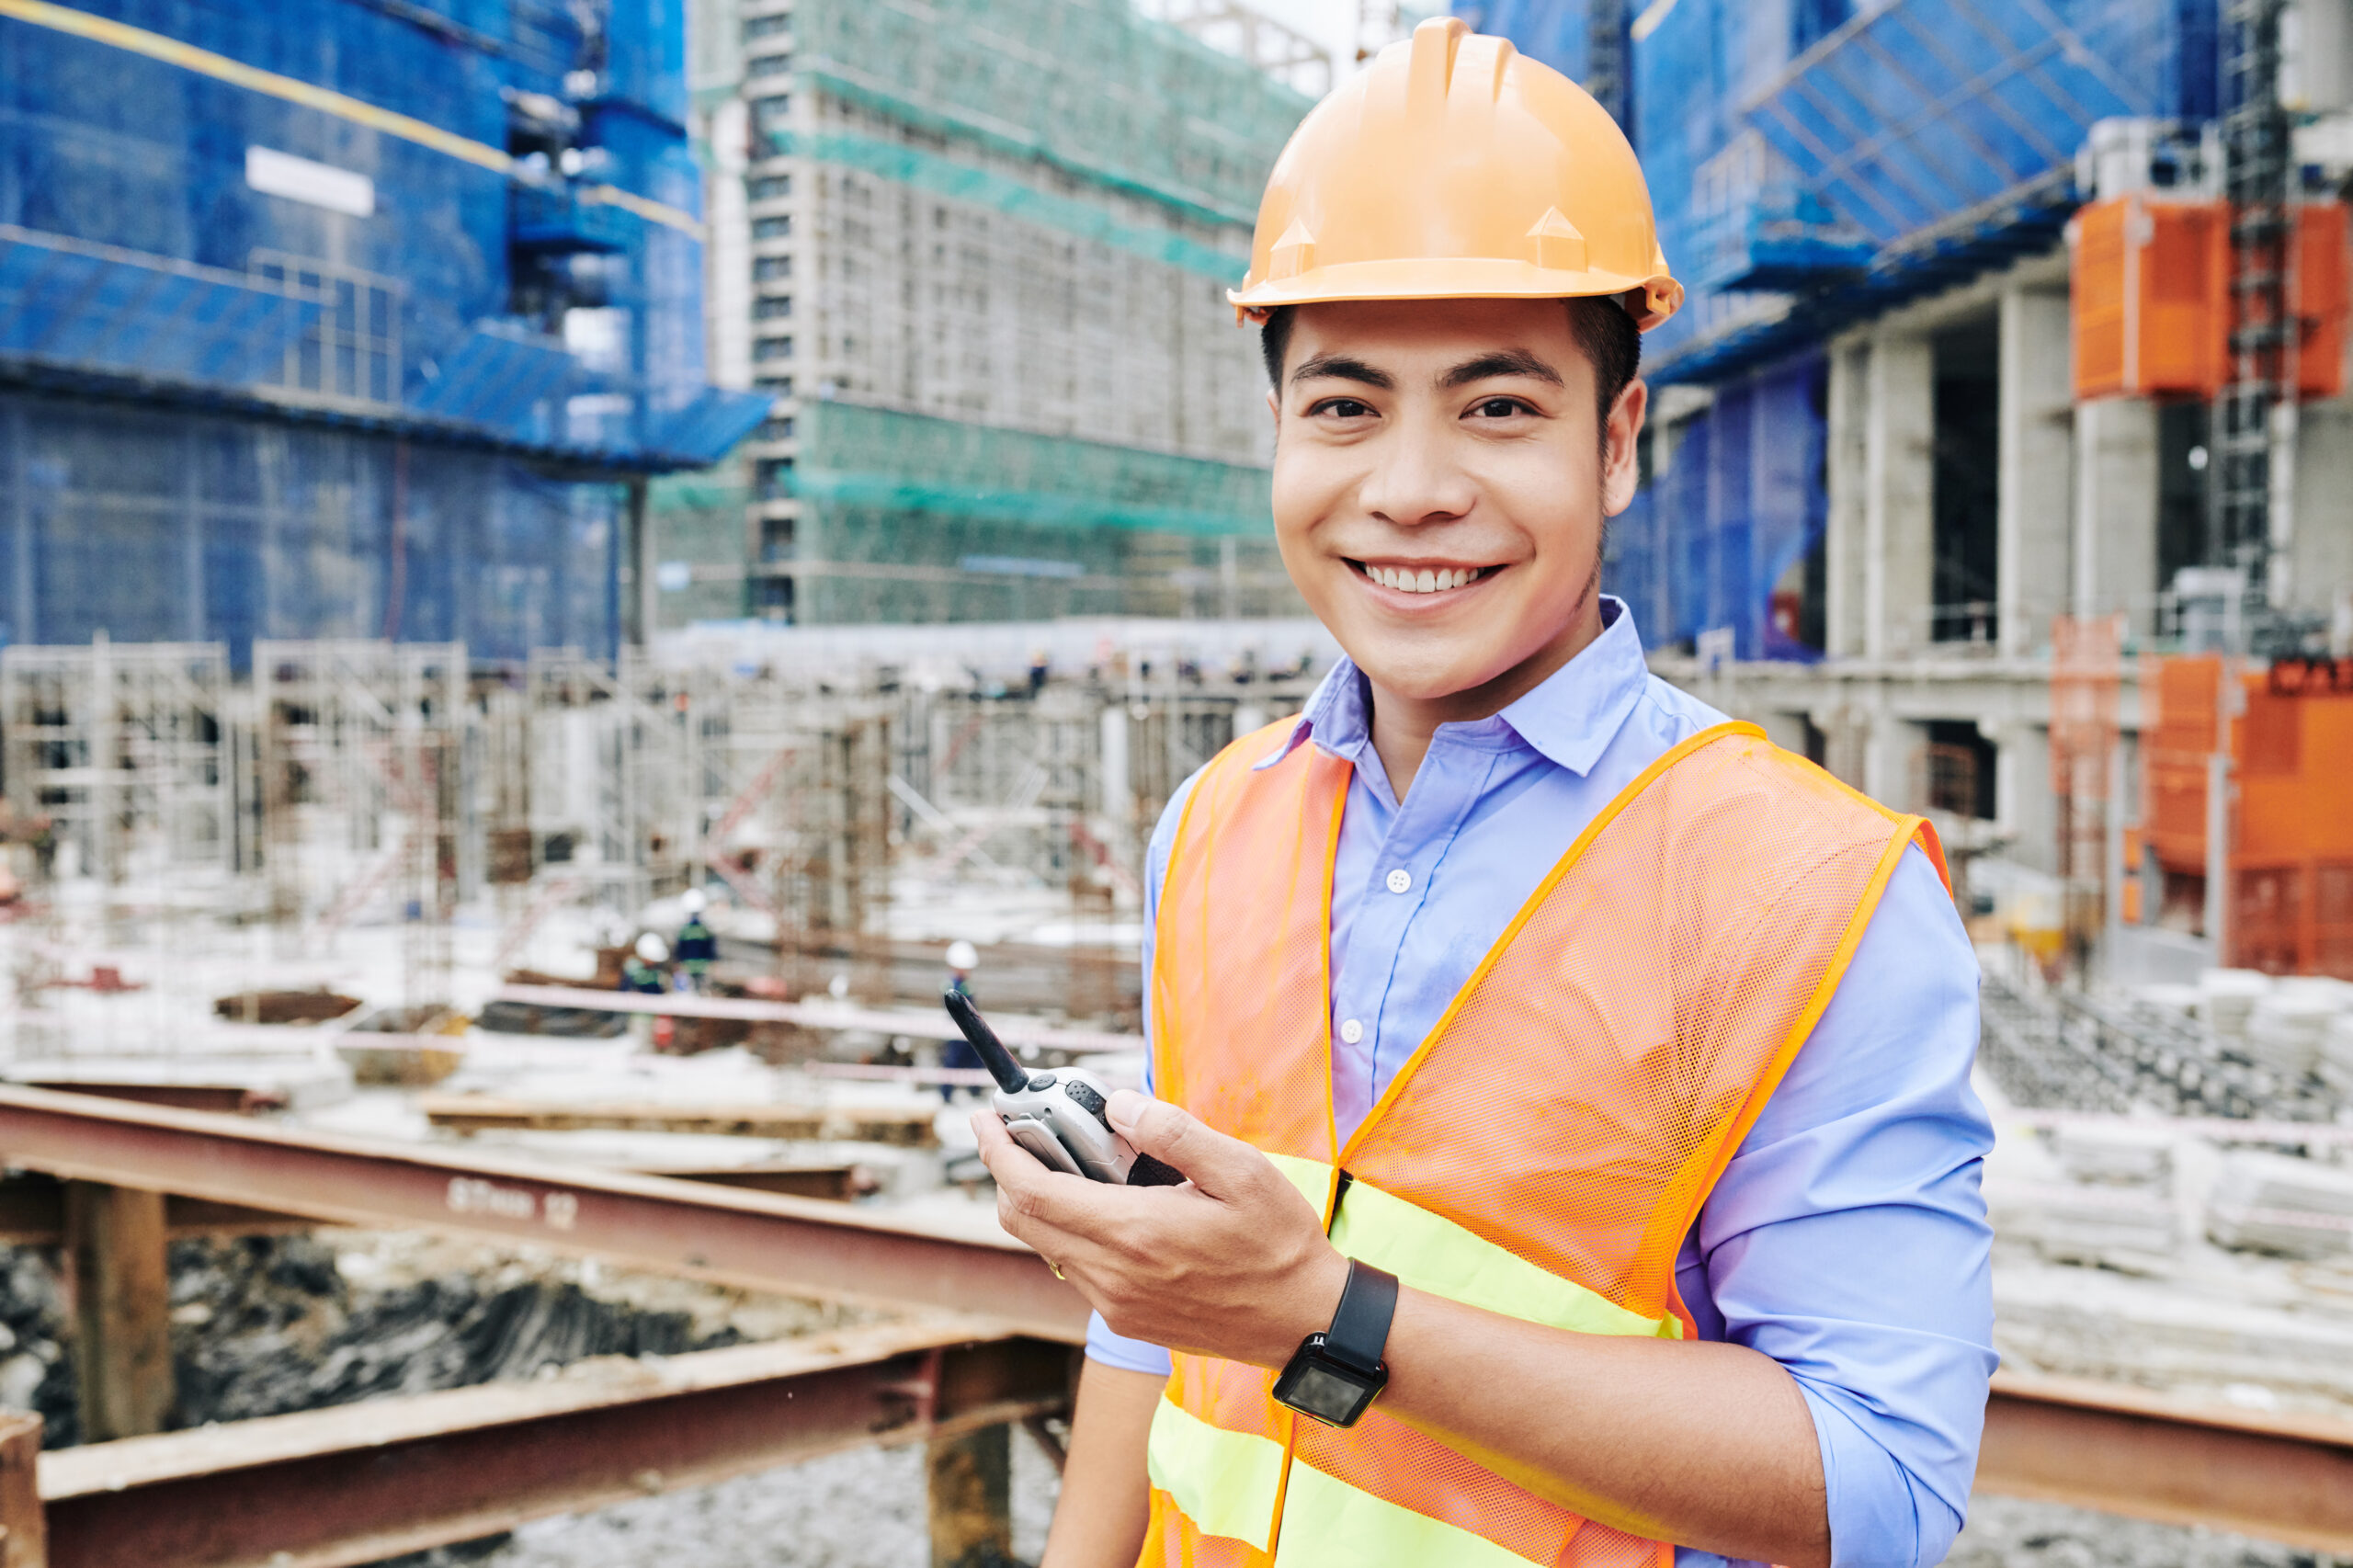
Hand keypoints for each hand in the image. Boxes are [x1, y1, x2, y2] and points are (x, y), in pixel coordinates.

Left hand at [973, 1090, 1348, 1367]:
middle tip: (1024, 1131)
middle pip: (1021, 1220)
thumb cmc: (1278, 1242)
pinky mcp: (1126, 1321)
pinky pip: (1076, 1269)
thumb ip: (1173, 1133)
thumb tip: (1118, 1106)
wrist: (1304, 1322)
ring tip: (1078, 1162)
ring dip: (1043, 1201)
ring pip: (1046, 1246)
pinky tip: (1112, 1207)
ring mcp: (1115, 1305)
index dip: (997, 1151)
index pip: (1031, 1191)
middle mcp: (1112, 1276)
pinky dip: (1072, 1230)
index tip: (986, 1118)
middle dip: (1009, 1171)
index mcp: (1134, 1233)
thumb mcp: (1240, 1170)